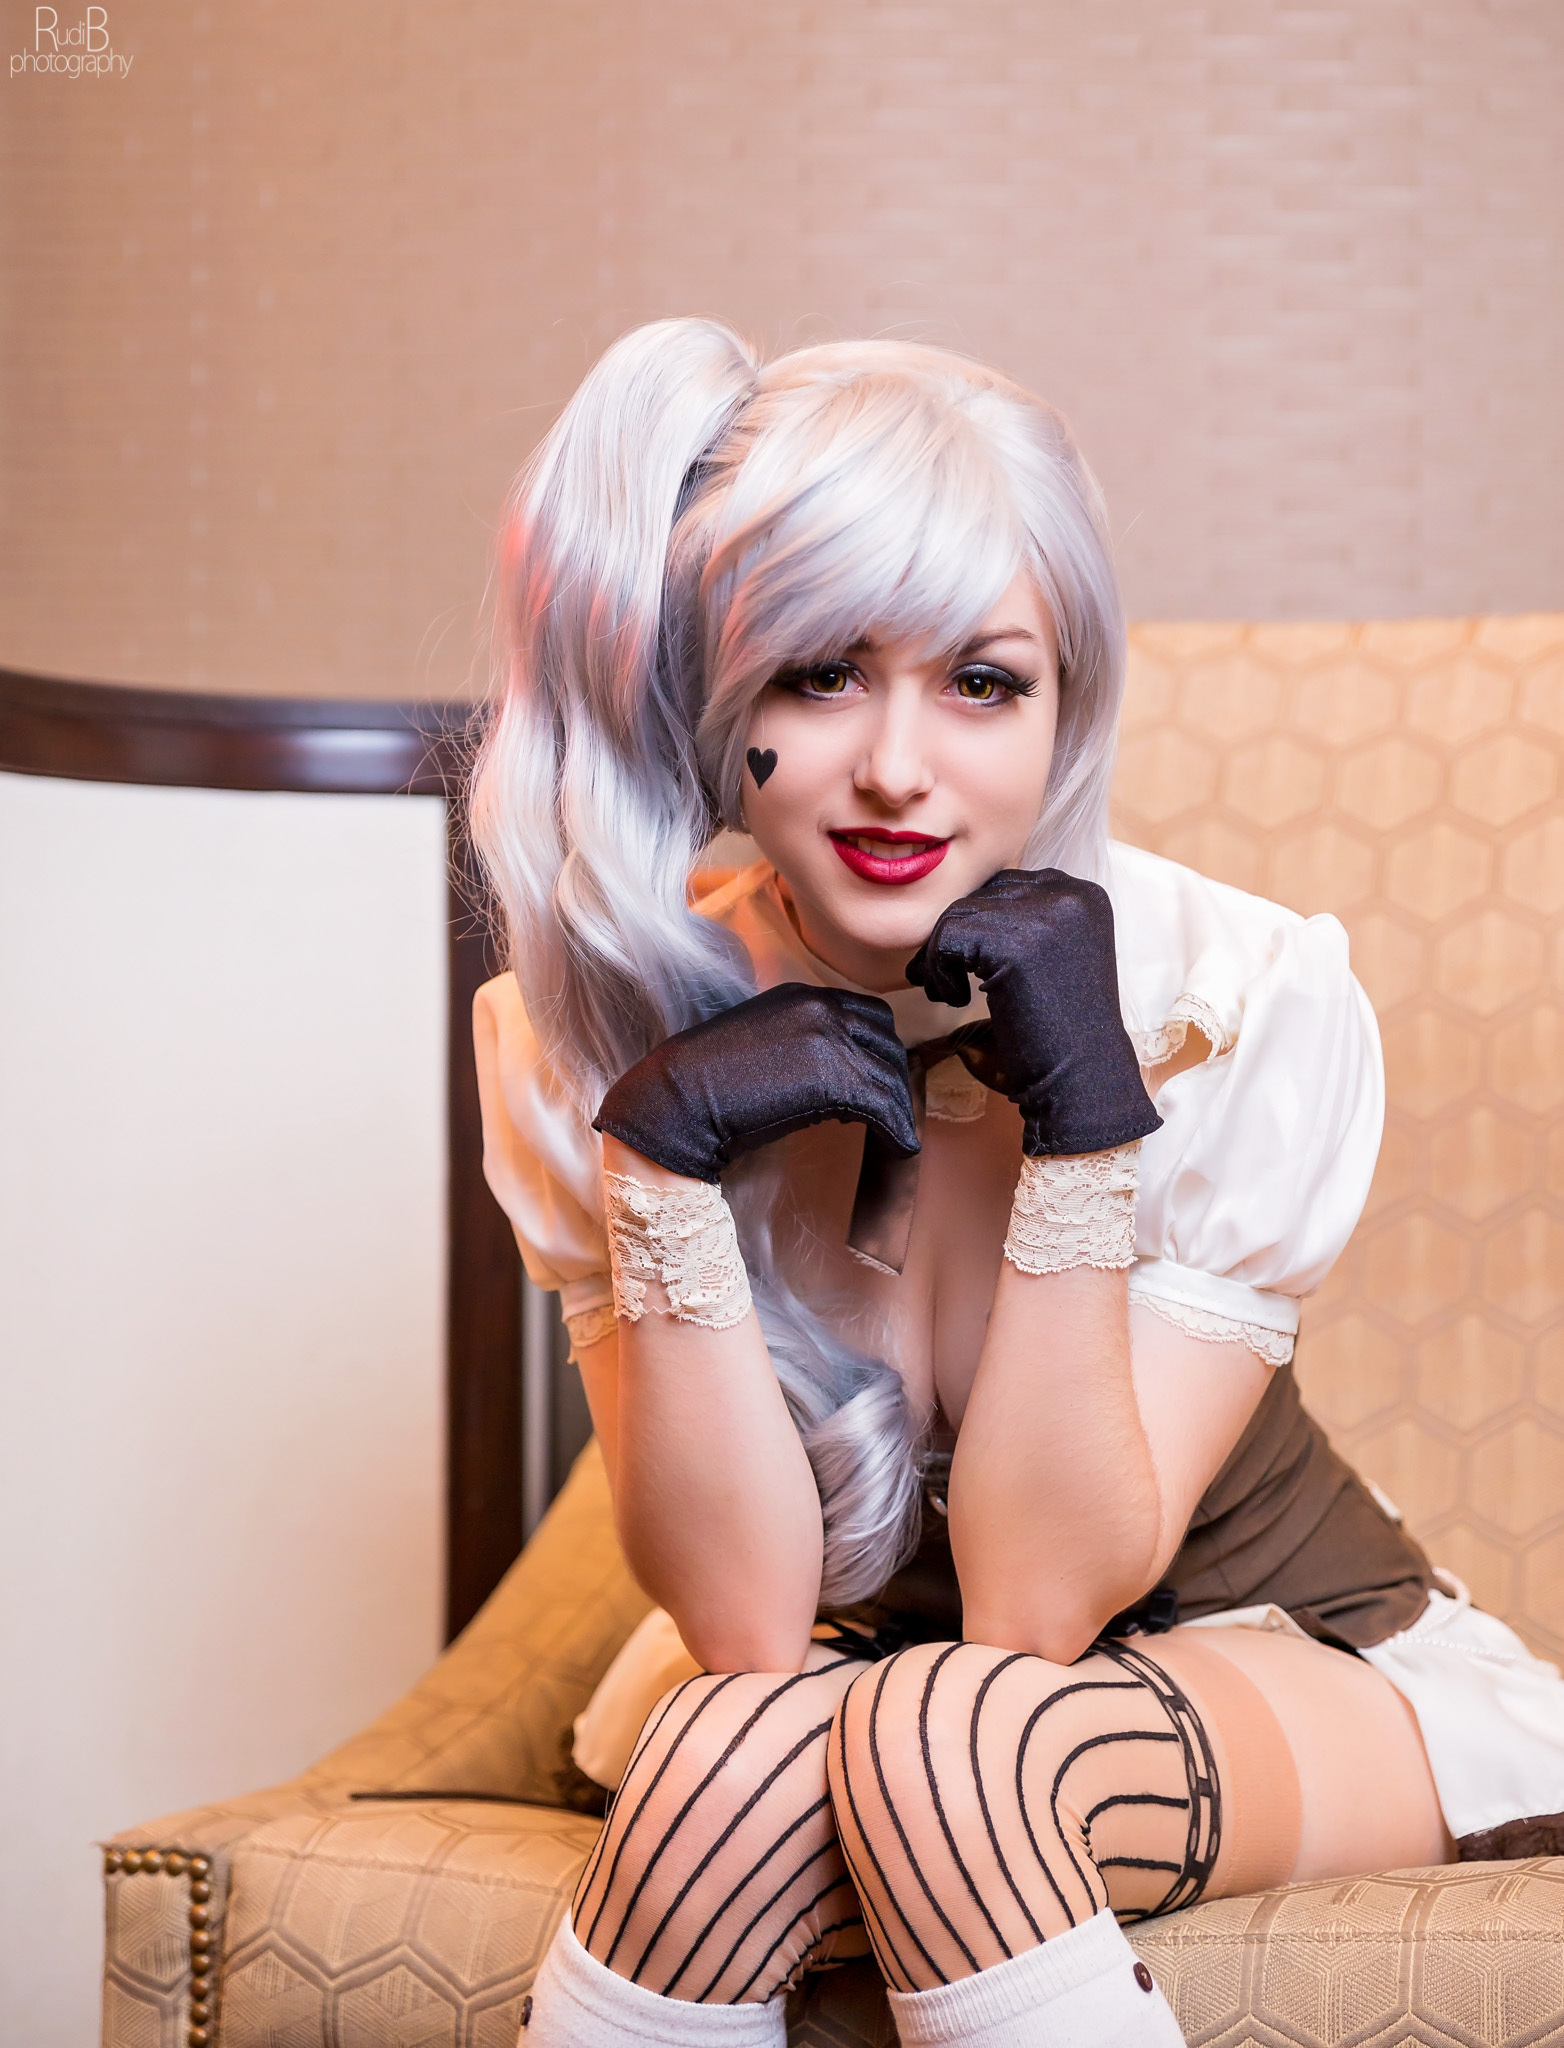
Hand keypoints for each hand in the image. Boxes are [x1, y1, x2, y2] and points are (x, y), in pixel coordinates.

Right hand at [594, 982, 919, 1182]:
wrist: (677, 1098)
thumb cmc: (708, 1082)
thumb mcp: (759, 1044)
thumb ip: (797, 1046)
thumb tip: (825, 1077)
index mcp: (802, 996)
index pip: (868, 1015)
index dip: (880, 1051)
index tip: (880, 1081)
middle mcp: (821, 1007)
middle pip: (886, 1041)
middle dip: (895, 1077)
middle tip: (894, 1111)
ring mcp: (830, 1038)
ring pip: (890, 1075)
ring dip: (899, 1109)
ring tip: (897, 1137)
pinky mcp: (835, 1076)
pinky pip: (884, 1104)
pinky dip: (898, 1130)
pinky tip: (899, 1148)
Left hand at [906, 868, 1160, 1156]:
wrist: (1083, 1078)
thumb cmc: (1060, 1030)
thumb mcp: (1053, 958)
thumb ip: (1023, 922)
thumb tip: (958, 904)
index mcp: (1083, 894)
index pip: (1006, 885)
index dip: (978, 923)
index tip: (967, 961)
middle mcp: (1068, 895)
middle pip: (979, 896)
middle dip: (953, 937)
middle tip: (941, 978)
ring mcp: (1043, 916)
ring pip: (956, 916)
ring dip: (939, 957)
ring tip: (947, 992)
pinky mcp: (1013, 944)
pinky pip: (946, 941)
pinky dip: (938, 971)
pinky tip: (955, 1000)